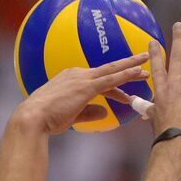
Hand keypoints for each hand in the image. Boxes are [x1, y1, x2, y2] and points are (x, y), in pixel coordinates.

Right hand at [15, 54, 149, 134]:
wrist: (34, 117)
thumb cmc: (47, 119)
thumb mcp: (72, 115)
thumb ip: (89, 112)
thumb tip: (104, 112)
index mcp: (72, 79)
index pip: (98, 80)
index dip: (114, 84)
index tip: (125, 88)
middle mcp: (78, 74)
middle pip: (108, 69)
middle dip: (127, 66)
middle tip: (142, 61)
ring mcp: (82, 79)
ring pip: (113, 71)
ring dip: (131, 68)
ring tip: (146, 67)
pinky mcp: (86, 86)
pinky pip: (111, 79)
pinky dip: (125, 75)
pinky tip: (138, 74)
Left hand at [112, 18, 180, 141]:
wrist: (177, 142)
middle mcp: (175, 82)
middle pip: (177, 55)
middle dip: (179, 39)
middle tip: (177, 25)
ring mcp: (162, 93)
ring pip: (157, 69)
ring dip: (155, 55)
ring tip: (151, 43)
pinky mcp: (154, 107)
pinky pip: (147, 96)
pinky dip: (144, 92)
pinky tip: (140, 91)